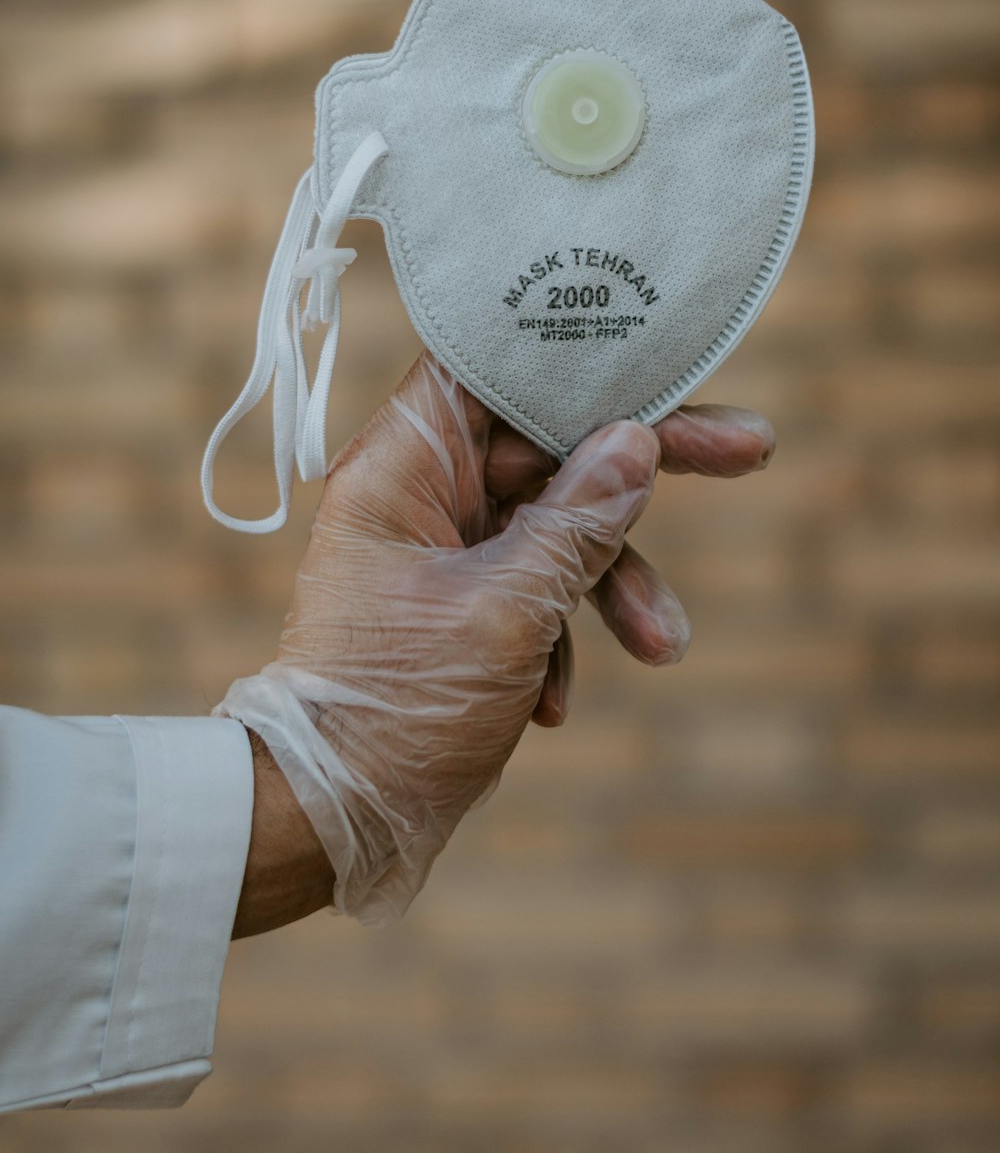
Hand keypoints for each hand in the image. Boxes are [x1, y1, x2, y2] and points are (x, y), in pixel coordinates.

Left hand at [224, 351, 772, 931]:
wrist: (332, 817)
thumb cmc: (398, 708)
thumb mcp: (508, 611)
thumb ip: (577, 523)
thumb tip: (635, 443)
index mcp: (404, 468)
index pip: (492, 368)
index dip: (575, 355)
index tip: (660, 357)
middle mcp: (419, 494)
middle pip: (544, 445)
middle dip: (640, 471)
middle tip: (746, 451)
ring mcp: (439, 548)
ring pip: (551, 526)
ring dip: (611, 580)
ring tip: (662, 644)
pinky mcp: (457, 601)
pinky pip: (531, 584)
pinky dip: (560, 632)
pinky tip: (554, 701)